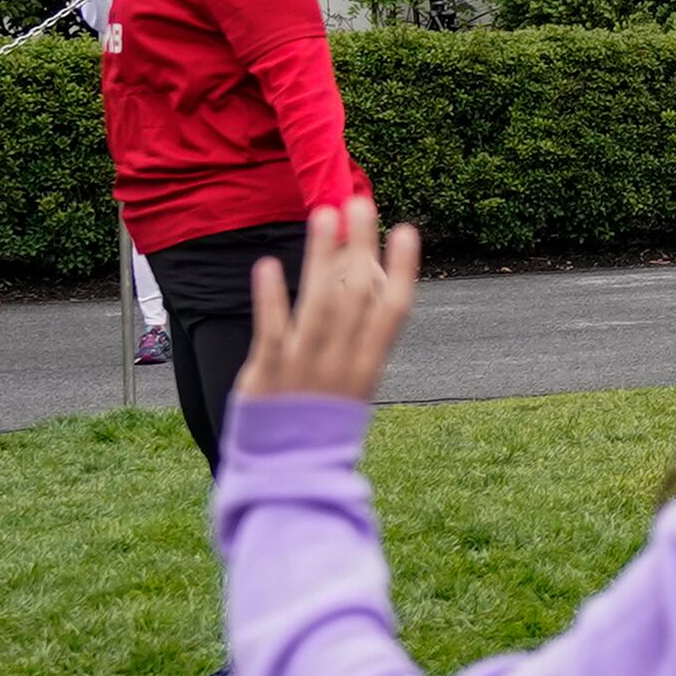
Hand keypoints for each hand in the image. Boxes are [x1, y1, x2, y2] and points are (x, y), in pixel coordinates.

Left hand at [239, 198, 423, 407]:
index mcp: (370, 366)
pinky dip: (271, 297)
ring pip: (319, 303)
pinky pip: (272, 330)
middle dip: (360, 246)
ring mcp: (306, 368)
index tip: (406, 231)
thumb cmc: (323, 424)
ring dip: (322, 256)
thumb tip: (363, 292)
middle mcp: (343, 363)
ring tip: (324, 215)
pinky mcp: (268, 375)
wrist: (292, 473)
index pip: (394, 310)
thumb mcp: (352, 386)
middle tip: (360, 201)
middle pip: (357, 294)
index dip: (402, 268)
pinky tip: (268, 264)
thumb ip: (355, 342)